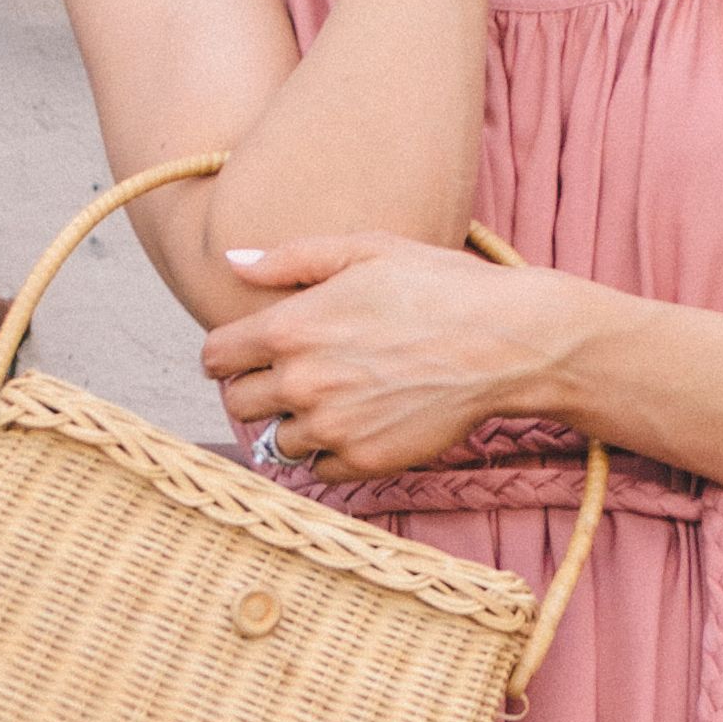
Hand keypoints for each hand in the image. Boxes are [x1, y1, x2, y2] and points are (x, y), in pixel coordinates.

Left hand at [202, 232, 576, 476]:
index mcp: (291, 328)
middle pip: (237, 404)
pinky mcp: (365, 460)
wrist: (506, 342)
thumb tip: (230, 261)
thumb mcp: (366, 251)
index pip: (215, 358)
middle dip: (257, 390)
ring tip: (334, 401)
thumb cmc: (441, 287)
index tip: (251, 353)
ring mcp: (333, 427)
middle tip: (294, 377)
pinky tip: (357, 425)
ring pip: (276, 442)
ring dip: (294, 424)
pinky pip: (319, 470)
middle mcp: (302, 382)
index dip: (229, 354)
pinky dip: (330, 454)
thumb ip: (291, 259)